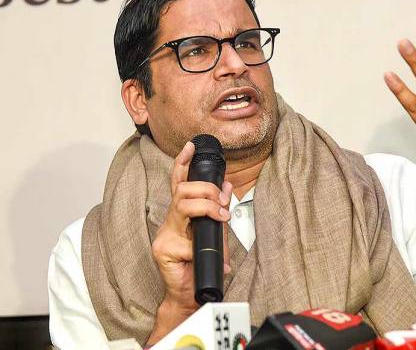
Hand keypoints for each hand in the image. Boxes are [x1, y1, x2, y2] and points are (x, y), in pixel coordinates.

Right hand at [148, 141, 231, 342]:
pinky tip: (204, 252)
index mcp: (181, 214)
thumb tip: (227, 186)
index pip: (179, 183)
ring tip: (220, 217)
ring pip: (183, 207)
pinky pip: (186, 240)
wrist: (191, 293)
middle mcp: (170, 221)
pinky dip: (202, 244)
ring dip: (206, 208)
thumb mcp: (216, 232)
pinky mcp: (164, 251)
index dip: (182, 163)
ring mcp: (164, 235)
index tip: (190, 146)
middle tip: (222, 204)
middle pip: (183, 191)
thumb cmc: (201, 263)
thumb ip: (219, 210)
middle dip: (206, 190)